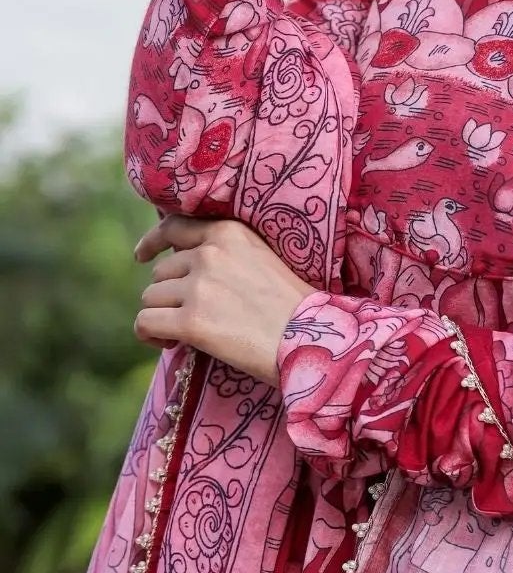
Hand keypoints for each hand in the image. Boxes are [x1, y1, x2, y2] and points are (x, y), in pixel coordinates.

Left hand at [133, 214, 314, 387]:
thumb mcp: (262, 259)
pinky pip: (146, 322)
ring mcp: (199, 287)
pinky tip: (170, 345)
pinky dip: (151, 336)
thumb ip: (225, 255)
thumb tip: (183, 269)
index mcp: (230, 233)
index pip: (174, 226)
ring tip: (183, 335)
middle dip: (170, 295)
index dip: (153, 242)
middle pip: (161, 272)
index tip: (142, 256)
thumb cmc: (294, 307)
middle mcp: (210, 254)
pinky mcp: (191, 321)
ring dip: (162, 316)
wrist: (311, 339)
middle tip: (190, 317)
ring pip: (151, 298)